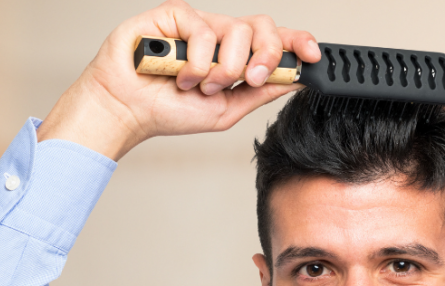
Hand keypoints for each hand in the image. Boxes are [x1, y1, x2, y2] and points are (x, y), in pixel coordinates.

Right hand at [36, 0, 321, 160]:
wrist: (130, 111)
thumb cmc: (171, 111)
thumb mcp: (229, 109)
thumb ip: (262, 93)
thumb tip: (296, 80)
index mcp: (236, 57)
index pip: (274, 41)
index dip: (297, 43)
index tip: (313, 55)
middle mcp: (221, 37)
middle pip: (263, 28)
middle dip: (265, 56)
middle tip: (250, 78)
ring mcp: (199, 24)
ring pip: (236, 31)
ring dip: (223, 69)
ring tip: (199, 85)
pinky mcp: (174, 15)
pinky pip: (203, 28)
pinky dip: (196, 61)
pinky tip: (180, 74)